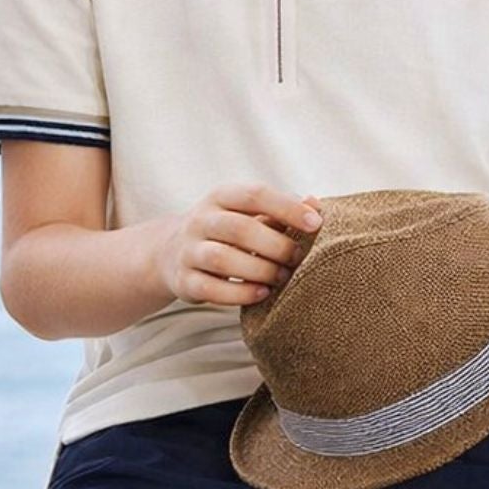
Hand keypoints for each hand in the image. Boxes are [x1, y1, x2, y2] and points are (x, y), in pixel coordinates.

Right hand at [151, 183, 323, 307]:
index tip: (316, 224)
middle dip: (276, 246)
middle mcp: (201, 220)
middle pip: (239, 229)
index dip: (287, 208)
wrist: (171, 252)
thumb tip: (315, 204)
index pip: (255, 195)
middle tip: (297, 258)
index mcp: (221, 197)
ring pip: (223, 259)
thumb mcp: (251, 213)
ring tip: (282, 277)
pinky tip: (262, 293)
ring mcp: (188, 251)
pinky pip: (210, 289)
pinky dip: (240, 294)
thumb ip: (283, 209)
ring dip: (260, 270)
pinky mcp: (183, 281)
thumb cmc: (229, 231)